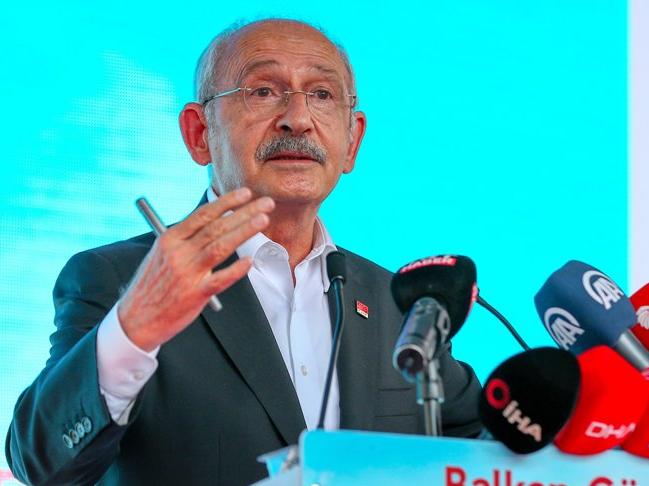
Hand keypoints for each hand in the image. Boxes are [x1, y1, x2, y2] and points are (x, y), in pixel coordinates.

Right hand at [118, 187, 273, 350]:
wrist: (136, 319)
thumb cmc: (153, 285)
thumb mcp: (161, 254)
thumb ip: (185, 239)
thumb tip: (215, 222)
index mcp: (169, 239)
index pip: (203, 215)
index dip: (227, 202)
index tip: (246, 193)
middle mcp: (178, 252)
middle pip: (216, 227)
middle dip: (244, 212)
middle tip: (266, 203)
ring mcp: (186, 273)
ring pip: (220, 247)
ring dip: (244, 231)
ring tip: (263, 221)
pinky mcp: (194, 295)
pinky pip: (219, 280)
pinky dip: (236, 270)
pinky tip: (250, 261)